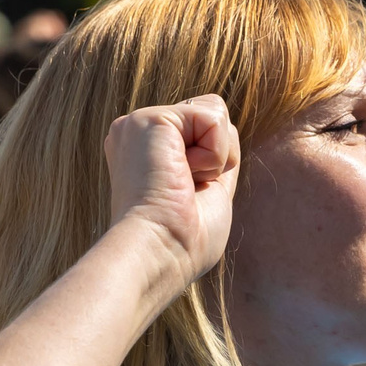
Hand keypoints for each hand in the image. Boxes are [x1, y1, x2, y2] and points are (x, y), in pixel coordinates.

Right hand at [105, 96, 238, 282]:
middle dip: (218, 156)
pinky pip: (214, 118)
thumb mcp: (207, 191)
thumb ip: (213, 158)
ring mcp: (139, 123)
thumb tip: (227, 131)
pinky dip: (212, 155)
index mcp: (147, 151)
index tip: (186, 199)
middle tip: (187, 191)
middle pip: (213, 115)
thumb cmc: (183, 241)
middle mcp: (138, 132)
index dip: (215, 164)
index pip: (204, 132)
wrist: (159, 254)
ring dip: (215, 157)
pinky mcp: (149, 118)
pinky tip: (181, 176)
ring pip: (216, 112)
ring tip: (182, 183)